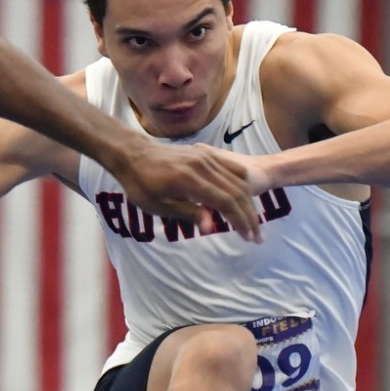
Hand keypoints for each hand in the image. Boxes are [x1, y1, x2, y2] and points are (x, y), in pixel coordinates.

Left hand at [111, 139, 263, 242]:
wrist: (134, 154)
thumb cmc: (141, 184)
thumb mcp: (158, 205)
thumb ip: (187, 213)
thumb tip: (210, 228)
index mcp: (189, 181)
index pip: (225, 202)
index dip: (239, 221)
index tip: (247, 237)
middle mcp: (202, 166)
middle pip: (236, 192)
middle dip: (248, 216)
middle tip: (255, 236)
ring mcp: (205, 157)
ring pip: (237, 180)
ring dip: (247, 203)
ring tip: (252, 222)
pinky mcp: (206, 154)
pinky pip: (231, 168)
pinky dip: (242, 185)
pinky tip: (245, 199)